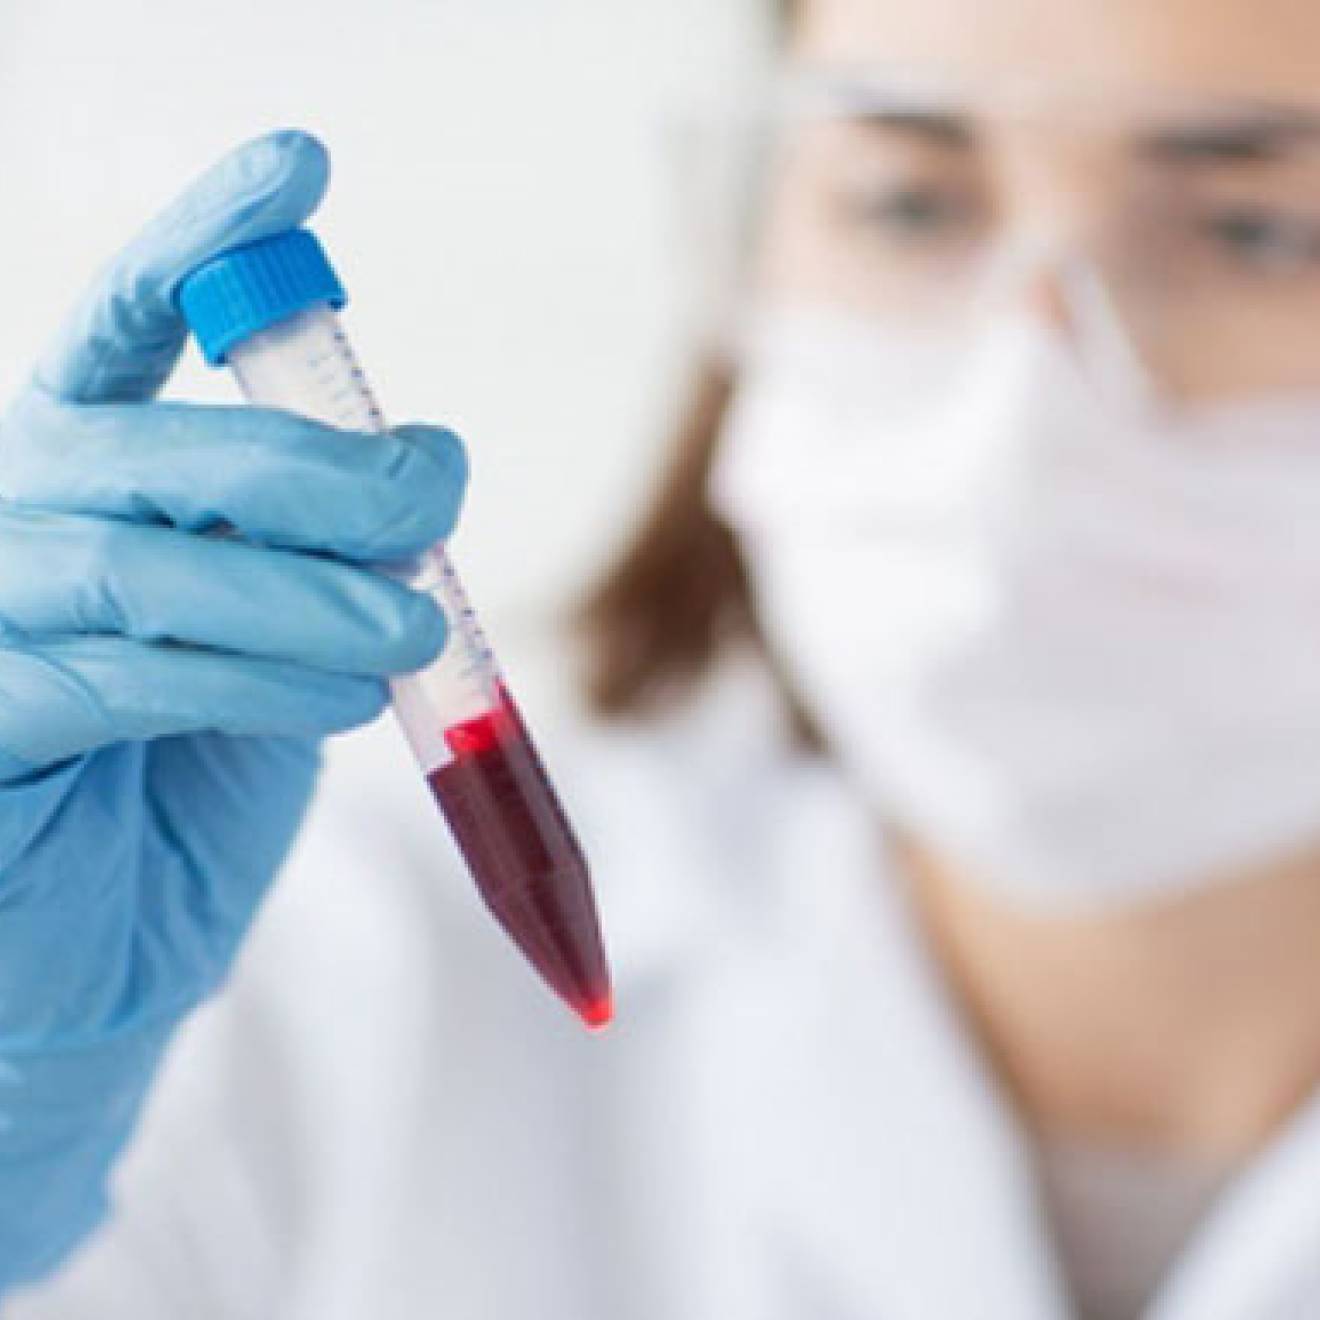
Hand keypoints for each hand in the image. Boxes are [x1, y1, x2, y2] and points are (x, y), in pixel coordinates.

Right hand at [0, 130, 465, 1288]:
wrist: (119, 946)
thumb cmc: (205, 778)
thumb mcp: (295, 639)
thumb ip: (336, 549)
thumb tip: (432, 454)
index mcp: (91, 478)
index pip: (131, 326)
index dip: (208, 238)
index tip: (303, 163)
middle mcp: (14, 521)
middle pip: (153, 443)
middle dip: (313, 462)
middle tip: (438, 491)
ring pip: (138, 560)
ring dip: (300, 584)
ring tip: (409, 626)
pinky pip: (111, 676)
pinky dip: (242, 675)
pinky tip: (338, 693)